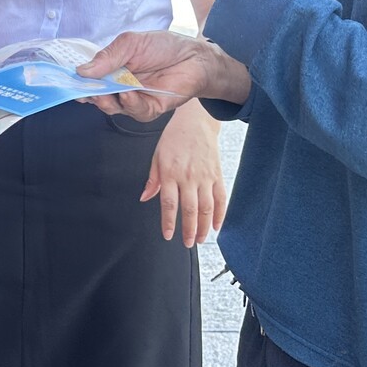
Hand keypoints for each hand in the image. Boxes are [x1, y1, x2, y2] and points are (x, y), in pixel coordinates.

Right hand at [78, 29, 244, 120]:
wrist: (194, 57)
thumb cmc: (163, 47)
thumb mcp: (131, 43)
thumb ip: (108, 57)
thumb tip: (81, 70)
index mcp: (111, 69)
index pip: (88, 78)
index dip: (77, 81)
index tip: (67, 82)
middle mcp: (118, 86)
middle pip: (96, 95)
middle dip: (88, 94)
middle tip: (84, 90)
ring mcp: (133, 99)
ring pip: (112, 107)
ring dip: (106, 101)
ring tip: (104, 93)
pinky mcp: (149, 109)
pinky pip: (134, 111)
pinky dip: (129, 104)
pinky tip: (128, 94)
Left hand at [141, 104, 226, 245]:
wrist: (196, 122)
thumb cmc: (174, 139)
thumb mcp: (157, 156)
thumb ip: (153, 179)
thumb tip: (145, 198)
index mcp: (170, 173)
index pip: (169, 204)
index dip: (169, 222)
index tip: (168, 236)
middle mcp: (188, 177)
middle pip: (189, 210)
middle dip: (188, 230)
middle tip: (187, 243)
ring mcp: (205, 176)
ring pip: (206, 207)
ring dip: (203, 226)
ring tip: (200, 239)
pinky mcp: (217, 175)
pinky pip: (221, 198)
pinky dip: (220, 214)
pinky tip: (216, 226)